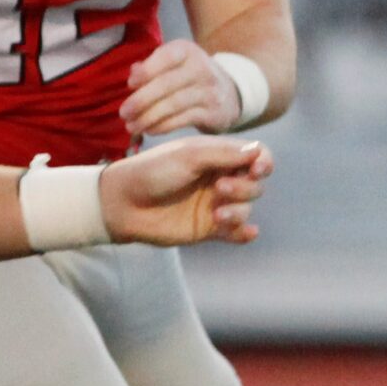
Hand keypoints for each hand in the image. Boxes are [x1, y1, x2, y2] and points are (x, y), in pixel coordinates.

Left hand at [100, 137, 271, 245]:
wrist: (123, 204)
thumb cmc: (152, 172)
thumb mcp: (189, 156)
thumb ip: (225, 154)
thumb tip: (259, 153)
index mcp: (217, 156)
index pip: (255, 156)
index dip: (263, 162)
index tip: (258, 169)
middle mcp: (220, 179)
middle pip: (254, 184)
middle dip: (244, 187)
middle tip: (220, 189)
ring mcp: (215, 204)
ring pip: (246, 208)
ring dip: (238, 210)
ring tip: (217, 214)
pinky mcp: (208, 229)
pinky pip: (236, 233)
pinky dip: (244, 233)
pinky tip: (248, 232)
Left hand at [121, 39, 239, 136]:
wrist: (230, 94)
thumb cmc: (190, 77)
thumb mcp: (173, 64)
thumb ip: (151, 66)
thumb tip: (133, 74)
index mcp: (187, 50)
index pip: (166, 57)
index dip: (147, 71)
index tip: (130, 85)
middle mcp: (201, 68)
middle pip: (167, 84)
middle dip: (141, 100)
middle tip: (123, 113)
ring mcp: (208, 91)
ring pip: (173, 105)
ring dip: (148, 117)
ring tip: (131, 126)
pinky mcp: (212, 112)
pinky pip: (183, 120)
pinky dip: (163, 126)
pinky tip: (150, 129)